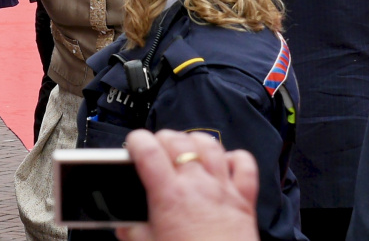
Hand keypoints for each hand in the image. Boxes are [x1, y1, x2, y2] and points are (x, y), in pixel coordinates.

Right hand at [117, 130, 258, 240]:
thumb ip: (134, 232)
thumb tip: (124, 226)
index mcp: (169, 195)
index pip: (149, 150)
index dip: (137, 140)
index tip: (134, 145)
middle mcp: (196, 184)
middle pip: (178, 140)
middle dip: (163, 138)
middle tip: (156, 150)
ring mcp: (222, 188)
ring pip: (210, 144)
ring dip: (194, 141)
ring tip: (186, 149)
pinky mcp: (243, 198)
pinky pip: (244, 164)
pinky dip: (234, 158)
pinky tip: (223, 163)